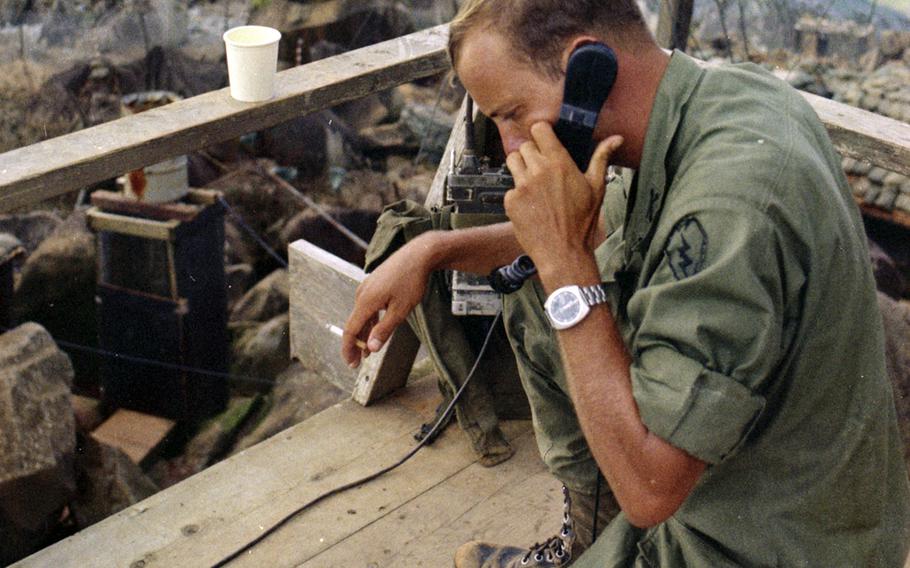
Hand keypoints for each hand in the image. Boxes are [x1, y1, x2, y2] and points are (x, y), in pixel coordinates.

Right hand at [342, 236, 433, 367]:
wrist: (418, 254)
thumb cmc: (411, 281)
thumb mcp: (400, 310)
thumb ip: (384, 330)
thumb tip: (371, 348)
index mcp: (366, 301)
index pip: (350, 330)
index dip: (349, 349)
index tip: (351, 364)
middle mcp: (362, 293)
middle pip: (354, 324)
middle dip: (356, 344)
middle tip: (358, 362)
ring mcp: (367, 287)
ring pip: (361, 315)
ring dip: (363, 333)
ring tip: (367, 351)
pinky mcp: (374, 283)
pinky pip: (367, 306)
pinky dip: (369, 320)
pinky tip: (374, 329)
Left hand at [504, 123, 622, 273]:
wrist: (563, 252)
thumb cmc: (581, 222)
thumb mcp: (596, 187)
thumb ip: (601, 158)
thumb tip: (615, 139)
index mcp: (559, 163)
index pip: (539, 129)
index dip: (541, 134)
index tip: (545, 141)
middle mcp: (537, 170)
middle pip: (524, 146)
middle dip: (532, 154)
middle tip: (542, 169)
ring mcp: (521, 186)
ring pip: (512, 162)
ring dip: (521, 168)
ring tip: (534, 184)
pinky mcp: (510, 201)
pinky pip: (509, 187)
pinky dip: (517, 193)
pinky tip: (531, 205)